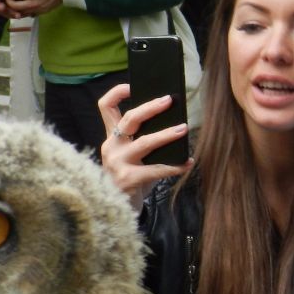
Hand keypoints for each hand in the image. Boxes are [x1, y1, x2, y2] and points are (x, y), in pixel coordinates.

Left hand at [0, 0, 63, 15]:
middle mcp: (32, 3)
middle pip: (14, 6)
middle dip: (8, 2)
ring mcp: (36, 10)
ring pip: (20, 13)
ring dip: (14, 9)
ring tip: (12, 4)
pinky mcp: (40, 13)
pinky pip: (28, 14)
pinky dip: (22, 12)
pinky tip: (21, 8)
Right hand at [97, 83, 191, 209]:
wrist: (118, 208)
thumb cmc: (132, 177)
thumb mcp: (133, 156)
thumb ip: (145, 140)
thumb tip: (175, 123)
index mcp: (112, 137)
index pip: (105, 107)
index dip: (117, 93)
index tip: (133, 85)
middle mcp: (111, 146)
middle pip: (129, 119)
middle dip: (150, 108)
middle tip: (169, 100)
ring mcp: (118, 163)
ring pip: (144, 142)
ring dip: (166, 134)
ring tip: (183, 129)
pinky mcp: (128, 179)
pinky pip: (156, 169)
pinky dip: (174, 166)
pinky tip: (187, 163)